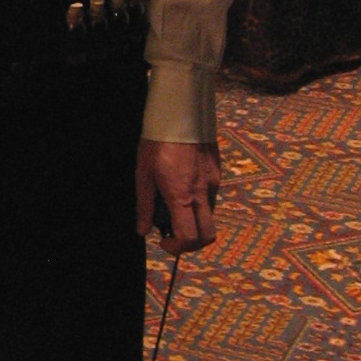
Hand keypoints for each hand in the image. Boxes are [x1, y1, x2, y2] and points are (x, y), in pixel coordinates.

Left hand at [136, 138, 219, 256]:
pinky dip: (200, 204)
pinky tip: (184, 189)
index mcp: (181, 195)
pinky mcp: (217, 172)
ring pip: (211, 216)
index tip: (164, 242)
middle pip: (208, 235)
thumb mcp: (143, 173)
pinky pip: (212, 197)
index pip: (189, 237)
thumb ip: (144, 205)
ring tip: (176, 208)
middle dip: (193, 244)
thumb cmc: (157, 141)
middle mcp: (202, 192)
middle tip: (175, 236)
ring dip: (196, 222)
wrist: (180, 112)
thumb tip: (143, 230)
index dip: (177, 248)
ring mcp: (213, 182)